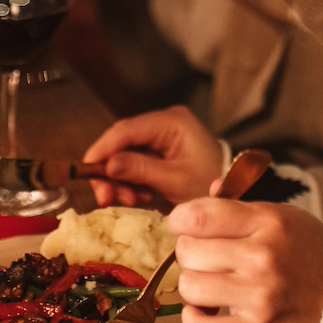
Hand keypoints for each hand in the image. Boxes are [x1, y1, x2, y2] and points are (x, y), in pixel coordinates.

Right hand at [81, 106, 224, 206]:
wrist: (236, 190)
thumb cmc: (210, 182)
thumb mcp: (174, 180)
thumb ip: (140, 170)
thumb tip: (107, 165)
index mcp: (172, 122)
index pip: (127, 129)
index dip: (104, 148)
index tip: (86, 168)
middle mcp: (165, 123)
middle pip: (123, 142)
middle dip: (112, 171)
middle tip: (106, 198)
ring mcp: (163, 135)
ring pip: (126, 155)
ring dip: (121, 180)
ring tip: (128, 201)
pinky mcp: (162, 150)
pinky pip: (137, 162)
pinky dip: (132, 181)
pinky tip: (139, 197)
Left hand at [169, 198, 322, 322]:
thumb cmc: (309, 254)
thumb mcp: (284, 216)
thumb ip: (242, 204)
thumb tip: (209, 189)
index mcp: (268, 222)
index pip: (199, 216)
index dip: (180, 219)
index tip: (182, 224)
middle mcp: (262, 257)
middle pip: (189, 250)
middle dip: (190, 252)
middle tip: (205, 256)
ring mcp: (260, 297)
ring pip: (190, 286)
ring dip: (195, 285)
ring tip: (212, 283)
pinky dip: (194, 320)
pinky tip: (205, 311)